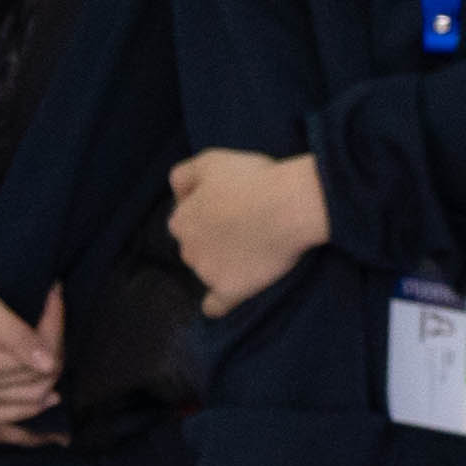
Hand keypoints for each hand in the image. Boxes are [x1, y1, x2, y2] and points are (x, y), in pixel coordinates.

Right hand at [0, 270, 64, 453]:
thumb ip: (18, 336)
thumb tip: (49, 365)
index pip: (35, 365)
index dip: (54, 335)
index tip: (56, 300)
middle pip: (26, 389)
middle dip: (52, 372)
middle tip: (62, 346)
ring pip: (0, 414)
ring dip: (28, 419)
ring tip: (55, 420)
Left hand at [167, 148, 329, 315]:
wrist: (288, 206)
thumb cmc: (253, 179)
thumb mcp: (212, 160)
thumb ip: (184, 176)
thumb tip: (177, 195)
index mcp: (180, 220)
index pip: (185, 222)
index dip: (208, 213)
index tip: (233, 207)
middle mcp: (187, 250)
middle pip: (196, 248)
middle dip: (214, 240)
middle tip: (247, 227)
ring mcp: (208, 273)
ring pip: (208, 272)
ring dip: (222, 265)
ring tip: (255, 250)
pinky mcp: (231, 290)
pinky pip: (216, 305)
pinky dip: (216, 305)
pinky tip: (219, 304)